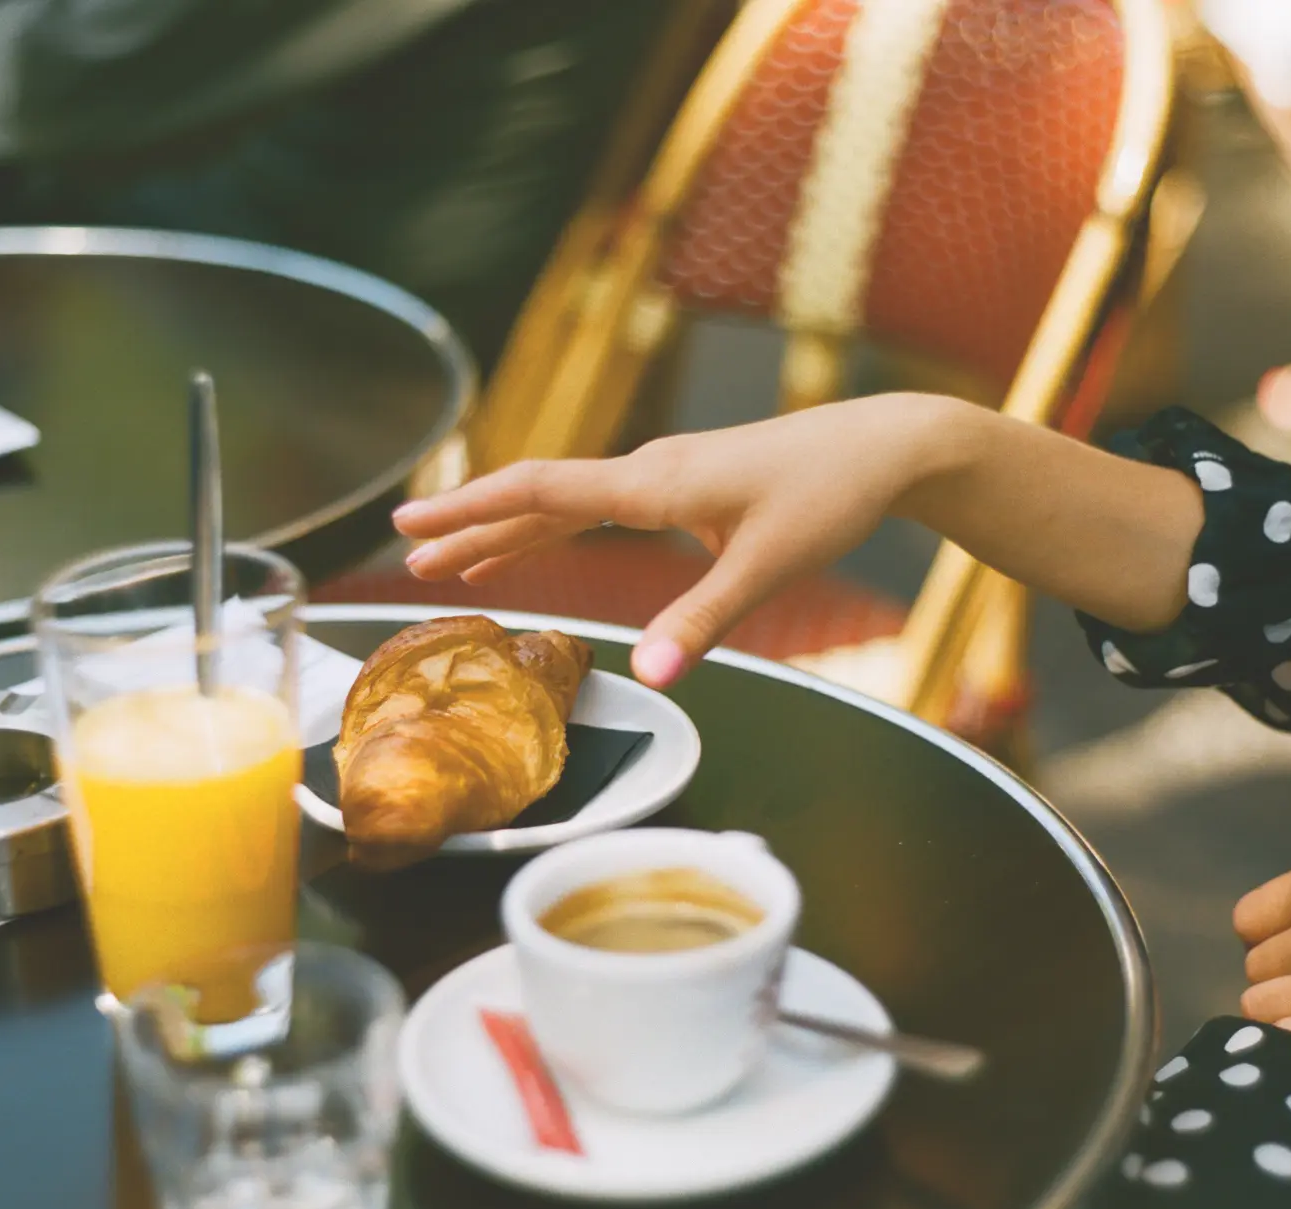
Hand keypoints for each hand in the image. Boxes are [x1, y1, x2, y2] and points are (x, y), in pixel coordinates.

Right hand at [392, 394, 966, 686]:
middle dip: (469, 525)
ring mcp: (664, 477)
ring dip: (505, 530)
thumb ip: (703, 623)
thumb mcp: (768, 567)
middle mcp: (647, 472)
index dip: (471, 512)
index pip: (540, 493)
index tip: (410, 528)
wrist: (883, 449)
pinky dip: (552, 530)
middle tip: (407, 553)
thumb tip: (649, 678)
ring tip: (451, 564)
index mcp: (654, 483)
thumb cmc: (829, 497)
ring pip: (562, 503)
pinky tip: (533, 550)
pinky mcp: (684, 487)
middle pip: (536, 496)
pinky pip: (595, 508)